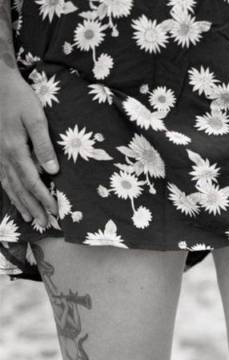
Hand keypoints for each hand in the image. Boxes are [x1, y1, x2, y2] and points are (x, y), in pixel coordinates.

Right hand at [0, 71, 58, 226]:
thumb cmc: (18, 97)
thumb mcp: (35, 118)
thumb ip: (44, 146)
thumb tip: (53, 171)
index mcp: (16, 150)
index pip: (33, 182)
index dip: (44, 199)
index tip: (55, 212)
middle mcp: (4, 156)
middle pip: (20, 189)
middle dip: (33, 207)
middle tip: (44, 224)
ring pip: (9, 185)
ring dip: (20, 203)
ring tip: (29, 217)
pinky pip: (1, 176)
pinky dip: (8, 190)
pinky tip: (13, 196)